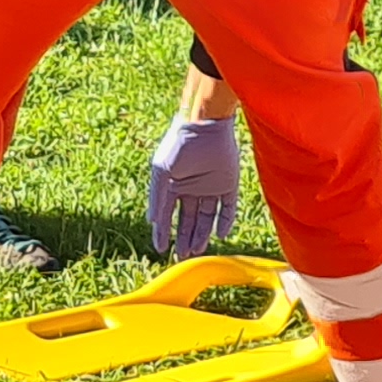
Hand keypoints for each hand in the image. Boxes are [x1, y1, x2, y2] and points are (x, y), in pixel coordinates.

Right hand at [144, 116, 242, 257]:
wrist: (205, 125)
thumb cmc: (179, 146)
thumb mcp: (162, 172)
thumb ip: (157, 198)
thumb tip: (152, 223)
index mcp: (174, 185)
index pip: (169, 215)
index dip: (164, 232)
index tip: (161, 249)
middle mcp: (192, 189)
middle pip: (188, 220)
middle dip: (184, 238)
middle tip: (181, 256)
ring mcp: (211, 188)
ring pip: (207, 219)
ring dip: (202, 234)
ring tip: (196, 250)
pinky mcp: (229, 185)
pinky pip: (228, 209)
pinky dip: (225, 223)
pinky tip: (220, 235)